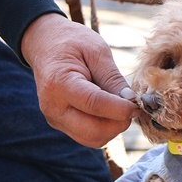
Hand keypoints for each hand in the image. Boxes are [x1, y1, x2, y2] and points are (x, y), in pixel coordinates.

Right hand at [21, 13, 139, 146]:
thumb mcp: (96, 51)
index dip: (121, 109)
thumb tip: (130, 101)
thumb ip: (112, 78)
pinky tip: (109, 112)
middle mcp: (53, 107)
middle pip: (93, 131)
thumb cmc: (71, 42)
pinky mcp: (60, 124)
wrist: (44, 44)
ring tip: (119, 108)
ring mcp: (55, 119)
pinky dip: (104, 129)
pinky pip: (88, 136)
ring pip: (93, 139)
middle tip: (131, 107)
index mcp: (59, 83)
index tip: (137, 105)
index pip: (94, 104)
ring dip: (113, 128)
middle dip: (118, 123)